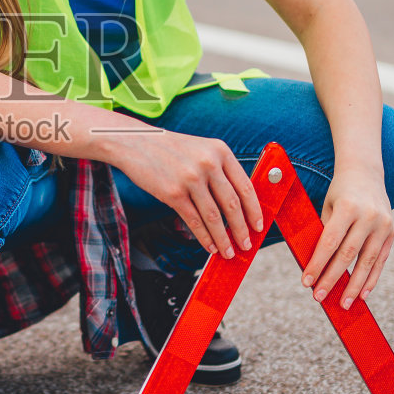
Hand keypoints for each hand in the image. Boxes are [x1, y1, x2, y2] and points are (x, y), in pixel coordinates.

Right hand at [106, 129, 264, 257]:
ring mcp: (190, 178)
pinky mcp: (173, 193)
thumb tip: (238, 204)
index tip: (259, 225)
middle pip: (232, 204)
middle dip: (242, 229)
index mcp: (220, 151)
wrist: (135, 142)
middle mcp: (208, 163)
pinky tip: (209, 246)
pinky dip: (204, 237)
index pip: (246, 186)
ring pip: (214, 217)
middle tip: (246, 244)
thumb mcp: (201, 149)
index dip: (254, 210)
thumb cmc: (169, 148)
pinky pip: (194, 221)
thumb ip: (220, 170)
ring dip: (223, 239)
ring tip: (228, 252)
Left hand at [299, 166, 393, 309]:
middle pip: (348, 255)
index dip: (318, 264)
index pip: (330, 242)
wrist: (365, 172)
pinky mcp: (392, 232)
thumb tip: (316, 266)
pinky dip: (372, 278)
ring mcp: (383, 224)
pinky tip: (362, 294)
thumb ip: (324, 232)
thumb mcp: (327, 206)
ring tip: (343, 304)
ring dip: (354, 285)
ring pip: (367, 261)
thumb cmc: (338, 192)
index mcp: (347, 207)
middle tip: (319, 298)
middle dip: (332, 279)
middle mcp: (368, 216)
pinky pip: (381, 260)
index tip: (306, 283)